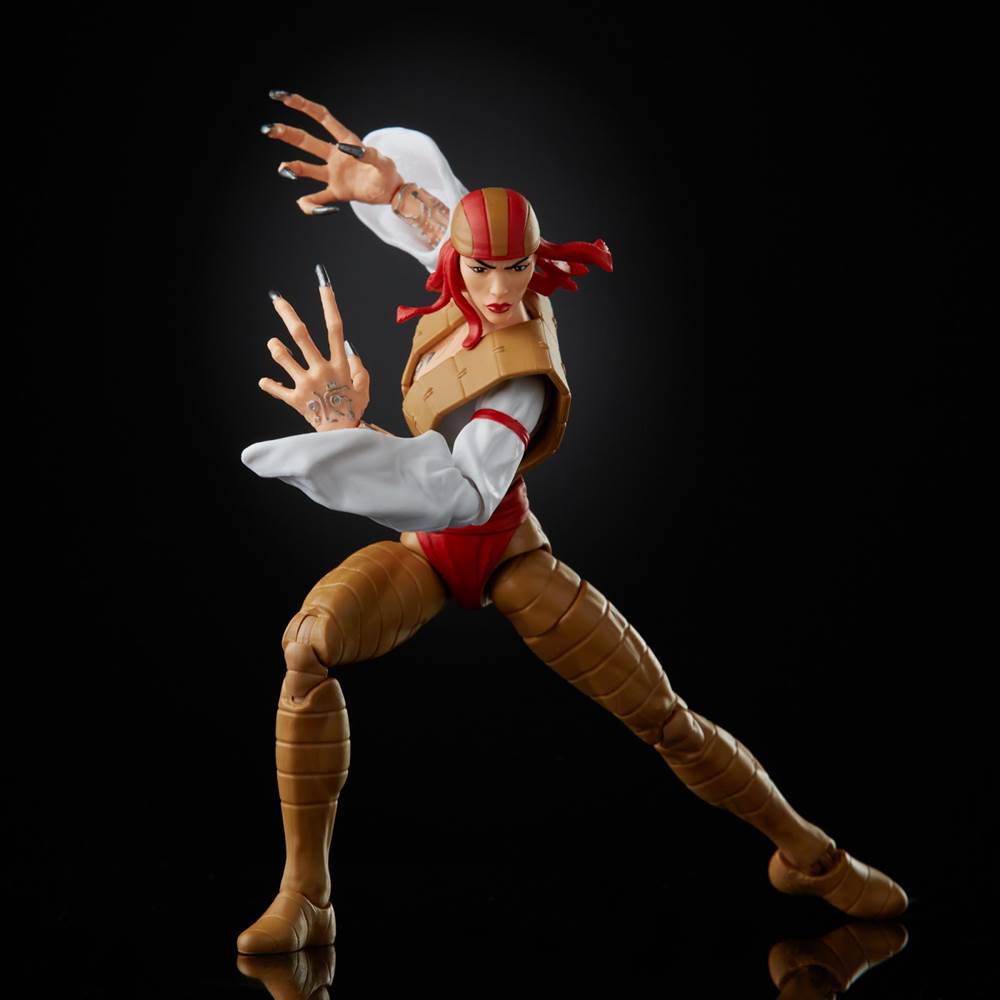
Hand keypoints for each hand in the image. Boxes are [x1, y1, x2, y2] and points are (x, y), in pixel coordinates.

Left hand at [259, 266, 370, 430]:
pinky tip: (263, 381)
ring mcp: (306, 384)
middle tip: (276, 299)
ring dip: (276, 347)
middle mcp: (321, 369)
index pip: (335, 328)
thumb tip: (350, 351)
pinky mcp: (295, 400)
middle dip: (288, 315)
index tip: (324, 285)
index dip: (329, 304)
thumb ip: (359, 367)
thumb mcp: (364, 388)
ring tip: (272, 343)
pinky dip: (269, 385)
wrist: (341, 437)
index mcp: (340, 364)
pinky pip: (277, 390)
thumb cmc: (354, 411)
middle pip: (302, 336)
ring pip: (284, 358)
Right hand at [262, 90, 404, 214]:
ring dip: (293, 167)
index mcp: (346, 141)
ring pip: (307, 168)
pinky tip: (303, 204)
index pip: (322, 118)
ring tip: (282, 168)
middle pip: (307, 141)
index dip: (303, 106)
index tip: (283, 98)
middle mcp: (335, 156)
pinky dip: (311, 204)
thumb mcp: (382, 162)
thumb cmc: (388, 172)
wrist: (391, 192)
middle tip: (269, 129)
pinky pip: (318, 197)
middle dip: (288, 134)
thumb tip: (351, 149)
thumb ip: (367, 155)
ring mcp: (333, 174)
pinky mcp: (336, 192)